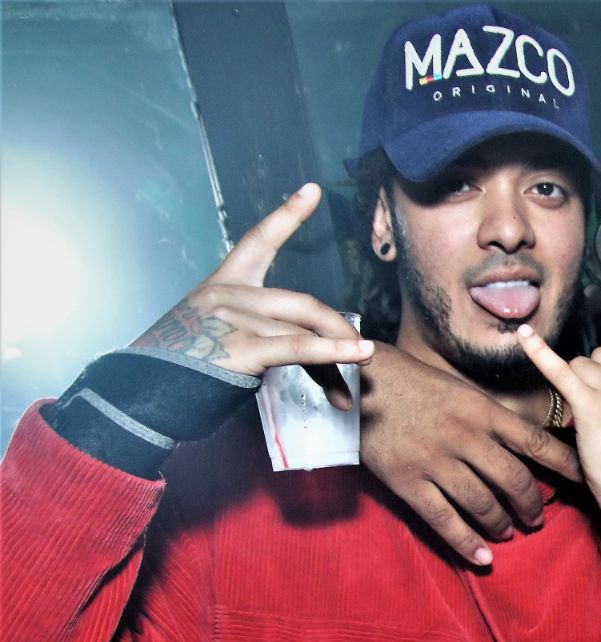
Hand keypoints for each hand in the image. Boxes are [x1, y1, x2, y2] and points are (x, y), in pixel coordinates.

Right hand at [132, 184, 371, 376]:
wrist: (138, 394)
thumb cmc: (181, 369)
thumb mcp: (217, 336)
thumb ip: (258, 332)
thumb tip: (309, 353)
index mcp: (221, 284)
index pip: (258, 240)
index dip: (288, 215)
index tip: (313, 189)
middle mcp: (227, 294)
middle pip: (302, 303)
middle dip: (337, 329)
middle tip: (362, 352)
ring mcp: (232, 318)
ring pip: (303, 331)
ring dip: (336, 358)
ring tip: (359, 377)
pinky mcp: (240, 346)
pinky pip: (298, 347)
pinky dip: (333, 353)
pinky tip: (358, 354)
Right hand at [358, 342, 581, 566]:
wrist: (361, 382)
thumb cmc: (415, 384)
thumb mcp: (461, 390)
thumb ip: (490, 418)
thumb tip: (525, 443)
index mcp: (482, 411)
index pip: (535, 441)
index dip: (563, 463)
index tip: (583, 478)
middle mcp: (465, 437)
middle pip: (514, 480)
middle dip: (532, 504)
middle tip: (537, 518)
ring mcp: (436, 461)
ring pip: (483, 504)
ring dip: (502, 523)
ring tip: (508, 531)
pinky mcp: (408, 481)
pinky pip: (444, 519)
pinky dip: (466, 542)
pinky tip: (483, 556)